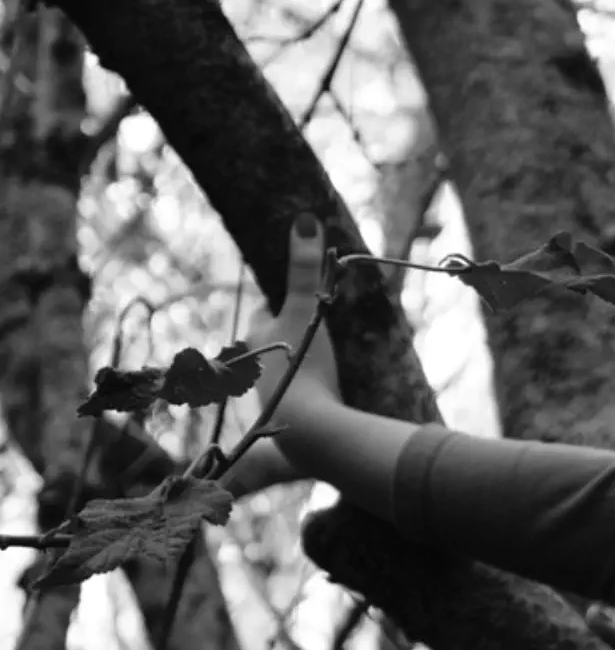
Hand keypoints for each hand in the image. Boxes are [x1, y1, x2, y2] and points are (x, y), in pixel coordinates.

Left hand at [247, 213, 341, 416]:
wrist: (309, 430)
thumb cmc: (303, 365)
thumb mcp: (306, 311)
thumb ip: (305, 269)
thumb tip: (304, 218)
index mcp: (257, 341)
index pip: (263, 316)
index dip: (275, 308)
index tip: (289, 303)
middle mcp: (256, 372)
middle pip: (269, 349)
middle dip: (283, 342)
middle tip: (304, 337)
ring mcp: (271, 402)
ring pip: (280, 379)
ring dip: (293, 375)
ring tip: (317, 374)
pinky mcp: (290, 429)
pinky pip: (296, 408)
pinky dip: (305, 404)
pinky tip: (324, 408)